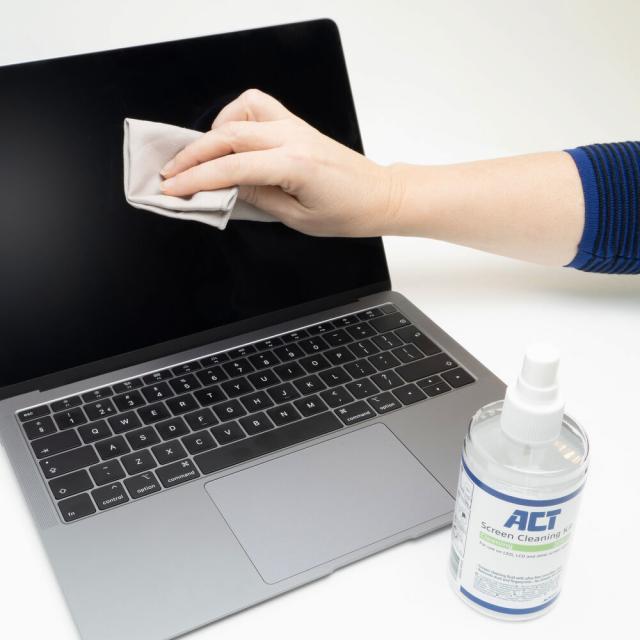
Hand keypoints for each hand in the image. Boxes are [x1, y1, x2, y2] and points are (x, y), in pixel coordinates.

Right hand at [160, 89, 400, 236]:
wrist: (377, 195)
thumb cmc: (345, 213)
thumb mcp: (296, 218)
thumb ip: (255, 199)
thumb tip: (220, 189)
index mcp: (294, 166)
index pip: (232, 168)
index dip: (196, 179)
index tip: (171, 188)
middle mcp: (292, 138)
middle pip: (229, 134)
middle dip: (193, 154)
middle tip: (169, 173)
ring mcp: (295, 126)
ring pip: (241, 110)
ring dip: (214, 131)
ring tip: (201, 157)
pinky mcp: (296, 123)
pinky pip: (258, 105)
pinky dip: (236, 117)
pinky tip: (231, 139)